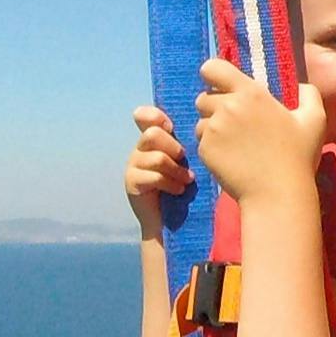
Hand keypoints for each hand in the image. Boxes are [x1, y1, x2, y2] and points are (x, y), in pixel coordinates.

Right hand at [122, 105, 191, 234]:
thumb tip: (203, 125)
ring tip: (187, 180)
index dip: (155, 116)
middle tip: (183, 159)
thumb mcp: (185, 161)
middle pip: (153, 134)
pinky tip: (179, 190)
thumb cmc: (182, 186)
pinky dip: (171, 184)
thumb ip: (186, 143)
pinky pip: (154, 177)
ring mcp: (132, 165)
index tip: (170, 126)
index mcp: (152, 139)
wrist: (169, 220)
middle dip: (173, 146)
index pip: (144, 116)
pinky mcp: (132, 182)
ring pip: (157, 158)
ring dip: (176, 170)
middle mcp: (139, 149)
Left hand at [193, 57, 324, 208]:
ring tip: (234, 142)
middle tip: (235, 122)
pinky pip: (202, 141)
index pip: (212, 68)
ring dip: (212, 127)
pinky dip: (212, 147)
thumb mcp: (315, 120)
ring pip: (202, 120)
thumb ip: (309, 94)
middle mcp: (226, 107)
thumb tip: (301, 85)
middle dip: (215, 106)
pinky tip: (232, 157)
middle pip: (204, 97)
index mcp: (250, 93)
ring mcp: (212, 129)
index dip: (214, 74)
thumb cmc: (298, 157)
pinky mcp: (205, 150)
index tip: (222, 85)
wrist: (278, 194)